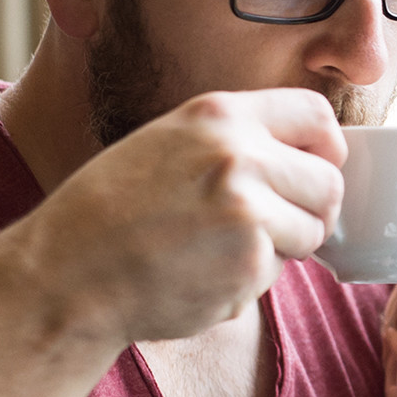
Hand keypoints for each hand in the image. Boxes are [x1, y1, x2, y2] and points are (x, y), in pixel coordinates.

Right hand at [10, 88, 345, 342]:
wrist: (66, 272)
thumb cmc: (113, 210)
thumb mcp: (171, 143)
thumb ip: (237, 140)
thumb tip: (311, 158)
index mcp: (219, 115)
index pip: (317, 115)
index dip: (326, 149)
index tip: (314, 170)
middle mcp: (239, 155)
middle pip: (330, 181)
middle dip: (311, 210)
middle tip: (272, 227)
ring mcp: (247, 211)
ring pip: (313, 231)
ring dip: (283, 248)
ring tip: (223, 248)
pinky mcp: (247, 264)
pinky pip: (278, 272)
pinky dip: (249, 281)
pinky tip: (202, 274)